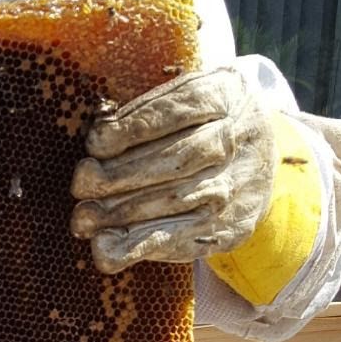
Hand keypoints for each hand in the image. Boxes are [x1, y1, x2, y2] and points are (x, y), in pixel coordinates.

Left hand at [70, 68, 277, 273]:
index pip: (178, 110)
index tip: (95, 142)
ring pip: (177, 200)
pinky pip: (181, 239)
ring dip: (122, 212)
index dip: (132, 128)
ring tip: (84, 219)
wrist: (259, 157)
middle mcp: (238, 139)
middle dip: (120, 174)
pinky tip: (106, 248)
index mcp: (226, 93)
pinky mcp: (230, 227)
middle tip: (81, 183)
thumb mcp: (188, 93)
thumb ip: (148, 106)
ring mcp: (237, 186)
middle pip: (177, 158)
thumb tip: (95, 134)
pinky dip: (139, 246)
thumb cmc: (202, 120)